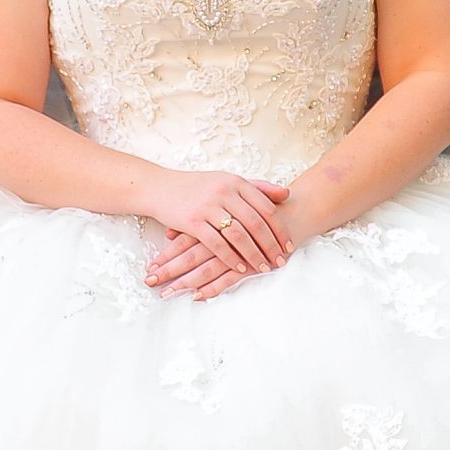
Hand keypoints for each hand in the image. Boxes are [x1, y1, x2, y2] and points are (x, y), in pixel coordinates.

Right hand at [144, 170, 292, 285]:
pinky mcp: (192, 221)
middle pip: (256, 222)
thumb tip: (287, 194)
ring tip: (265, 268)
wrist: (160, 188)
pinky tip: (241, 269)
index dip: (280, 228)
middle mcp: (224, 192)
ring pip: (239, 235)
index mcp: (236, 182)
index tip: (289, 245)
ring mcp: (208, 206)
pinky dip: (231, 258)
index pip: (266, 207)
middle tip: (281, 261)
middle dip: (271, 245)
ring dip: (254, 254)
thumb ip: (257, 187)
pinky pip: (217, 244)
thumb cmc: (197, 187)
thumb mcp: (228, 180)